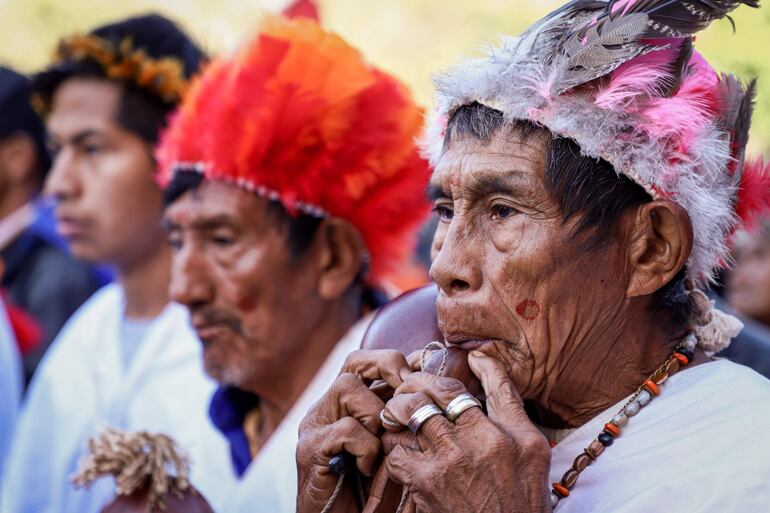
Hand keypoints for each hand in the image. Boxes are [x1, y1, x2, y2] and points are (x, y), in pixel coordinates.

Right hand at [296, 350, 412, 512]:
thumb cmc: (370, 491)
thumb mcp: (392, 447)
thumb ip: (401, 419)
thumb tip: (434, 384)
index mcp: (344, 405)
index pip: (366, 361)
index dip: (396, 362)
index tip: (423, 376)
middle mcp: (326, 408)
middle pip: (354, 361)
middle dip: (387, 368)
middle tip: (408, 391)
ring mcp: (314, 427)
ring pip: (347, 387)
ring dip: (376, 412)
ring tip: (384, 442)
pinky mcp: (309, 451)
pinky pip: (345, 429)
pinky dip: (366, 447)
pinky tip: (370, 469)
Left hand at [382, 351, 551, 512]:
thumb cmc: (520, 504)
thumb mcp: (533, 457)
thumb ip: (514, 417)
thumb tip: (491, 377)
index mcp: (517, 435)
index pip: (497, 384)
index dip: (481, 364)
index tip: (469, 358)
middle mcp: (485, 441)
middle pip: (443, 389)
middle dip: (419, 381)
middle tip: (410, 385)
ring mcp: (454, 459)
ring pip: (414, 411)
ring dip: (399, 408)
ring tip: (394, 412)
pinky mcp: (427, 482)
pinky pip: (398, 451)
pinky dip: (394, 448)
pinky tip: (398, 452)